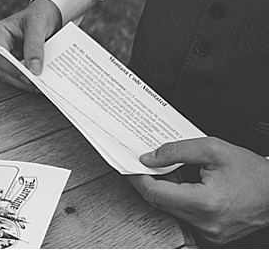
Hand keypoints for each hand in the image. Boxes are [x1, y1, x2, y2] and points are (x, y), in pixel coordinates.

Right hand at [0, 0, 61, 92]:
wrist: (48, 15)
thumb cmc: (40, 15)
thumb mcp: (38, 25)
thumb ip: (35, 46)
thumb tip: (34, 70)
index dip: (12, 68)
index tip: (28, 77)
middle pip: (2, 69)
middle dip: (19, 79)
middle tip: (37, 87)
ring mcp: (6, 56)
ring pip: (9, 76)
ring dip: (24, 83)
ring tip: (41, 88)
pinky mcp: (15, 63)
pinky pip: (19, 76)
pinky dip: (29, 81)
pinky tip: (41, 84)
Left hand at [129, 137, 268, 244]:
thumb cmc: (253, 172)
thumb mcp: (213, 149)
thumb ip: (177, 151)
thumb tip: (150, 158)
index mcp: (205, 202)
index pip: (155, 193)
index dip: (138, 177)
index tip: (131, 166)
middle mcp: (206, 222)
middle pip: (159, 202)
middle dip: (150, 182)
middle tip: (147, 164)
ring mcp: (209, 232)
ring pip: (171, 210)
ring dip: (166, 191)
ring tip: (175, 173)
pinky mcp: (213, 235)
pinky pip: (185, 217)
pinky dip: (180, 200)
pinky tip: (187, 186)